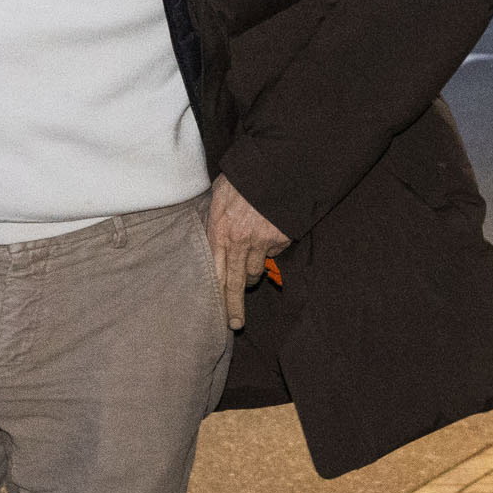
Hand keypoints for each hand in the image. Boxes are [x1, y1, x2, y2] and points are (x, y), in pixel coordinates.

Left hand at [205, 174, 287, 331]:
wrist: (276, 167)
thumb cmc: (243, 178)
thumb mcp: (219, 196)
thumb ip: (215, 219)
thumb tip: (212, 235)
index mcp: (218, 231)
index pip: (214, 272)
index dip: (215, 294)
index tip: (215, 311)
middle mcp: (238, 242)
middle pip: (235, 283)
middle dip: (233, 306)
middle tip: (234, 324)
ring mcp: (261, 243)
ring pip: (255, 272)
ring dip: (252, 274)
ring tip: (251, 269)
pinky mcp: (281, 240)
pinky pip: (273, 254)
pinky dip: (270, 251)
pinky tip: (268, 234)